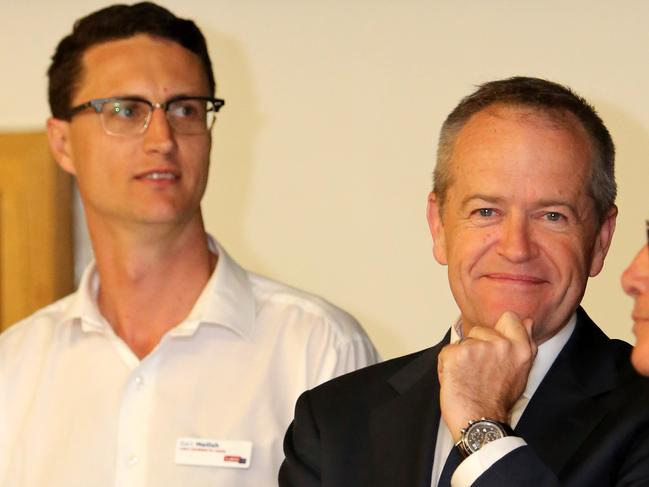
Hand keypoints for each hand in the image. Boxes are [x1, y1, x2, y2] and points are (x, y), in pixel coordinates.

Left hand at [438, 311, 536, 441]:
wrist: (480, 423)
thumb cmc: (498, 402)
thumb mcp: (521, 372)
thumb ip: (522, 344)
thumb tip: (527, 321)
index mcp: (520, 349)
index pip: (509, 318)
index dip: (499, 328)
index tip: (494, 344)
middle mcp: (501, 344)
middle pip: (479, 330)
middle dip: (475, 347)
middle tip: (480, 372)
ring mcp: (478, 347)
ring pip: (462, 341)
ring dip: (461, 357)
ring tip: (468, 378)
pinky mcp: (457, 353)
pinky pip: (447, 352)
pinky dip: (447, 365)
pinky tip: (457, 381)